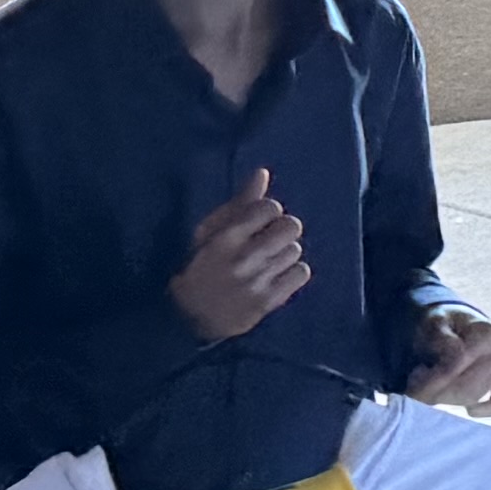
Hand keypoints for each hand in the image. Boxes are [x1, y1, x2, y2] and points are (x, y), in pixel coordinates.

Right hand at [170, 171, 308, 342]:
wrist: (188, 316)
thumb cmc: (200, 265)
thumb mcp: (210, 231)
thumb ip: (240, 203)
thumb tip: (262, 173)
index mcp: (225, 237)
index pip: (269, 207)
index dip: (269, 212)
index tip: (259, 222)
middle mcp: (243, 258)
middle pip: (291, 227)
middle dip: (282, 229)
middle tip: (269, 240)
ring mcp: (257, 281)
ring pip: (296, 250)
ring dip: (285, 252)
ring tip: (267, 261)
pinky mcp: (269, 301)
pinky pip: (302, 273)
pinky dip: (293, 272)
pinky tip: (276, 275)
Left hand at [406, 304, 490, 414]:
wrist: (457, 327)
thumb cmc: (442, 326)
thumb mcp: (435, 324)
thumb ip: (443, 341)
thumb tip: (453, 365)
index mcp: (488, 331)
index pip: (460, 362)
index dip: (434, 375)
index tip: (412, 379)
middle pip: (466, 383)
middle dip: (435, 391)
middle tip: (413, 388)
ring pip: (473, 395)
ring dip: (445, 397)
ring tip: (426, 385)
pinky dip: (483, 410)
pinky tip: (468, 410)